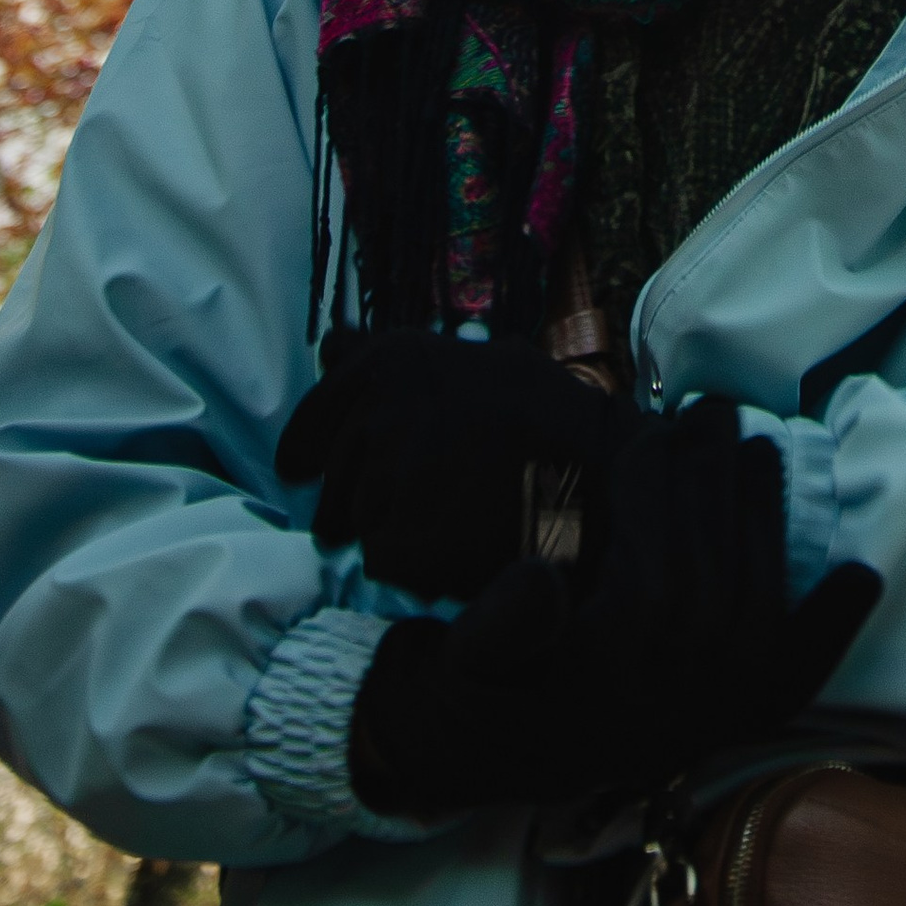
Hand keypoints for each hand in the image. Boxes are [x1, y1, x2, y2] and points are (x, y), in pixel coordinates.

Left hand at [277, 325, 635, 598]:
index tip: (312, 472)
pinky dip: (412, 564)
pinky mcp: (394, 543)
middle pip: (333, 484)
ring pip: (357, 524)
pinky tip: (457, 544)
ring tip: (453, 517)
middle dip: (362, 500)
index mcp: (388, 363)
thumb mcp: (477, 360)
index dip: (311, 454)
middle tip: (423, 502)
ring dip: (393, 528)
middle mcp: (373, 415)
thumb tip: (330, 342)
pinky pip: (382, 563)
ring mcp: (382, 481)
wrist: (597, 479)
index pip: (308, 425)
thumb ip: (393, 357)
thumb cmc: (546, 416)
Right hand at [346, 396, 881, 820]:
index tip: (650, 428)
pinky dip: (826, 630)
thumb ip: (497, 629)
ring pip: (753, 609)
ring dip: (763, 522)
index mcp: (603, 696)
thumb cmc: (462, 696)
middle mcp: (664, 712)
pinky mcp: (715, 723)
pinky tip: (861, 578)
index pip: (651, 578)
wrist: (464, 762)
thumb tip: (545, 582)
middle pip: (714, 582)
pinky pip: (787, 681)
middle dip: (716, 487)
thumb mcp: (455, 665)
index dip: (654, 493)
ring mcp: (697, 720)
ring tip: (758, 449)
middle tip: (713, 410)